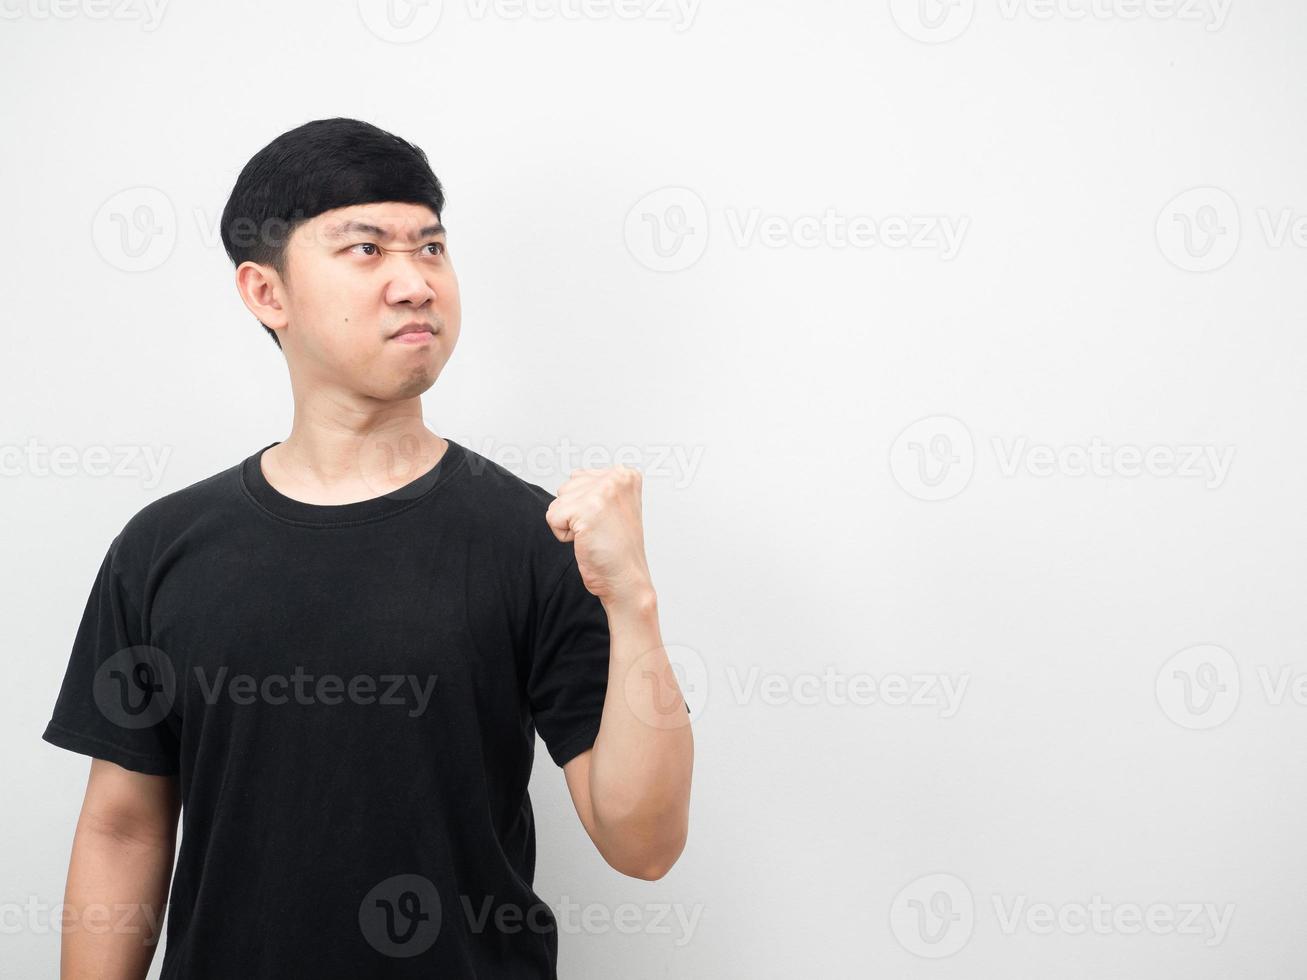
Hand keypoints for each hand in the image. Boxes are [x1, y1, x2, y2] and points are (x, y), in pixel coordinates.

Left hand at [545, 466, 654, 610]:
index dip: (585, 505)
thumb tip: (574, 475)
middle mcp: (616, 477)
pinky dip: (563, 535)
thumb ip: (597, 485)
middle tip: (600, 531)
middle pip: (567, 488)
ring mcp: (602, 491)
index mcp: (626, 474)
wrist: (626, 579)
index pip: (580, 479)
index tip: (606, 521)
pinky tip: (586, 541)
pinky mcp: (586, 509)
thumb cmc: (618, 549)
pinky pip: (553, 517)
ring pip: (558, 502)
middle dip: (575, 513)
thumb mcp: (616, 505)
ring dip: (569, 524)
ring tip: (594, 535)